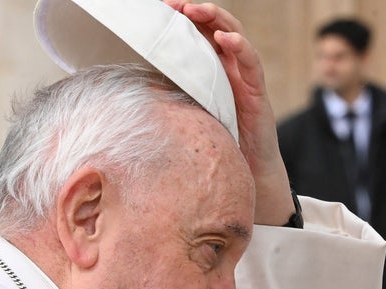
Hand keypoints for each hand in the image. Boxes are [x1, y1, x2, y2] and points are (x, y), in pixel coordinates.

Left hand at [165, 1, 294, 225]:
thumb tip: (127, 90)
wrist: (246, 175)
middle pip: (215, 28)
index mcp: (210, 72)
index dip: (179, 19)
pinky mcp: (258, 93)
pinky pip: (251, 63)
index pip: (196, 34)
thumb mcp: (185, 117)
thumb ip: (168, 99)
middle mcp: (229, 70)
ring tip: (196, 11)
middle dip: (195, 11)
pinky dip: (240, 47)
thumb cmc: (215, 147)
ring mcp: (245, 79)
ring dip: (217, 20)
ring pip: (235, 37)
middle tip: (173, 3)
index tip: (156, 8)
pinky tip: (225, 39)